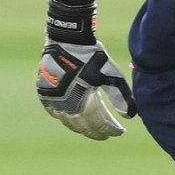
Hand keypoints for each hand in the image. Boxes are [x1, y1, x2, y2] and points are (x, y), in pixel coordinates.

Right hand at [36, 0, 135, 139]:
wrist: (67, 40)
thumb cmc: (93, 57)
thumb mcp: (112, 75)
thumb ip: (121, 96)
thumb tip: (130, 116)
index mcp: (83, 102)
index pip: (100, 124)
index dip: (111, 130)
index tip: (120, 131)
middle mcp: (66, 105)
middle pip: (84, 127)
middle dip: (97, 132)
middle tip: (107, 135)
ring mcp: (53, 101)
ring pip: (68, 122)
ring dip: (81, 128)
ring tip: (92, 129)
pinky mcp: (45, 94)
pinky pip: (55, 113)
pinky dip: (65, 118)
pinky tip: (72, 119)